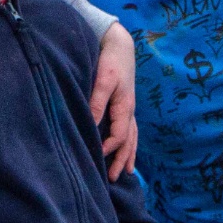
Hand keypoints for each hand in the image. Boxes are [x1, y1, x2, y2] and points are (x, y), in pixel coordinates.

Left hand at [91, 23, 139, 178]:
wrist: (120, 44)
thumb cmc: (110, 61)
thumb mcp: (103, 80)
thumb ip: (97, 102)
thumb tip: (91, 125)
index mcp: (125, 107)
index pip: (119, 136)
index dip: (109, 149)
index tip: (97, 158)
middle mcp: (129, 111)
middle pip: (128, 142)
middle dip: (122, 160)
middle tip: (114, 178)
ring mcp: (129, 109)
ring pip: (132, 137)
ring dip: (128, 155)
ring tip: (126, 172)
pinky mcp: (125, 105)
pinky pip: (130, 130)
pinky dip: (129, 143)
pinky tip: (126, 150)